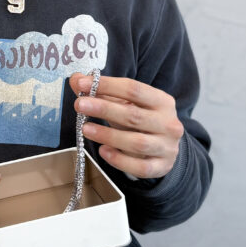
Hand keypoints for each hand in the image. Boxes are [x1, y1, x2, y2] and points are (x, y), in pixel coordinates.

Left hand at [69, 73, 183, 179]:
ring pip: (137, 143)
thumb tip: (76, 79)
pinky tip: (103, 151)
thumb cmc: (141, 120)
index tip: (82, 84)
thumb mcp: (125, 103)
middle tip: (79, 105)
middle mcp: (169, 123)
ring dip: (108, 135)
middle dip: (104, 109)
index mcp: (162, 101)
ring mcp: (167, 147)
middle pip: (134, 115)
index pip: (133, 89)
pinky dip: (119, 160)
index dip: (107, 85)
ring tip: (85, 129)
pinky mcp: (161, 167)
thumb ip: (102, 91)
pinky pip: (140, 167)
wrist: (165, 147)